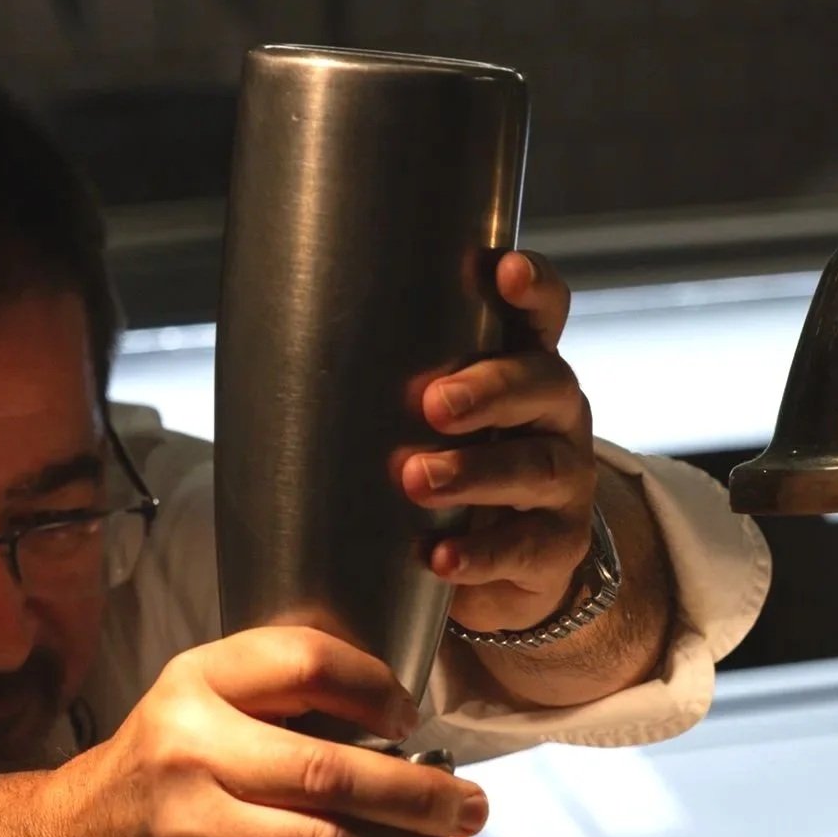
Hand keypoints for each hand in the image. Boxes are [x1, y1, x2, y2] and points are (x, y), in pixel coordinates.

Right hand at [29, 625, 486, 836]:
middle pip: (333, 770)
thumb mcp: (191, 708)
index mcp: (195, 688)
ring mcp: (201, 833)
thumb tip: (396, 731)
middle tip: (471, 802)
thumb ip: (275, 704)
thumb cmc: (148, 779)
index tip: (411, 716)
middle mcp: (194, 754)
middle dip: (421, 792)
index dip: (376, 688)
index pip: (306, 665)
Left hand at [396, 251, 594, 636]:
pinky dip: (481, 554)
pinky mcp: (558, 546)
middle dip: (489, 389)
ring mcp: (566, 481)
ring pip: (536, 466)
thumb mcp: (428, 421)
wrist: (502, 564)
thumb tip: (271, 352)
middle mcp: (556, 415)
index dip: (532, 288)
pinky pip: (527, 547)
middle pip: (542, 384)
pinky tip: (440, 558)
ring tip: (417, 480)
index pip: (544, 313)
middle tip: (432, 404)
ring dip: (475, 471)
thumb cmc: (450, 470)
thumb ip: (388, 385)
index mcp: (524, 369)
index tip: (502, 272)